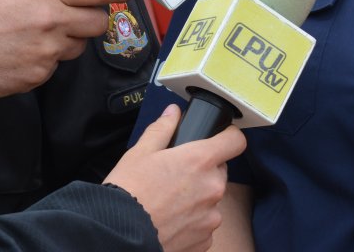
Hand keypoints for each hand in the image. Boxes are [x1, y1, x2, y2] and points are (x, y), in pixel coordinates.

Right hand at [0, 0, 131, 97]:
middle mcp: (53, 19)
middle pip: (99, 21)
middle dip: (92, 19)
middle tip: (74, 18)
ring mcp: (48, 49)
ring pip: (78, 47)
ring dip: (66, 42)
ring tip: (34, 37)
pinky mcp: (40, 74)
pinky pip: (55, 66)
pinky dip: (44, 61)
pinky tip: (22, 54)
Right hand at [105, 105, 247, 251]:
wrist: (118, 234)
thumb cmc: (128, 192)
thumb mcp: (140, 152)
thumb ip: (162, 129)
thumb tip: (173, 113)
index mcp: (200, 160)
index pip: (235, 141)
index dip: (227, 137)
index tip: (218, 139)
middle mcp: (212, 188)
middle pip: (219, 171)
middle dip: (202, 171)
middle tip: (176, 176)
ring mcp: (211, 217)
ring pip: (211, 199)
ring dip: (197, 198)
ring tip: (169, 202)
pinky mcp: (205, 240)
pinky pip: (204, 225)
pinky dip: (192, 222)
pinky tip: (170, 220)